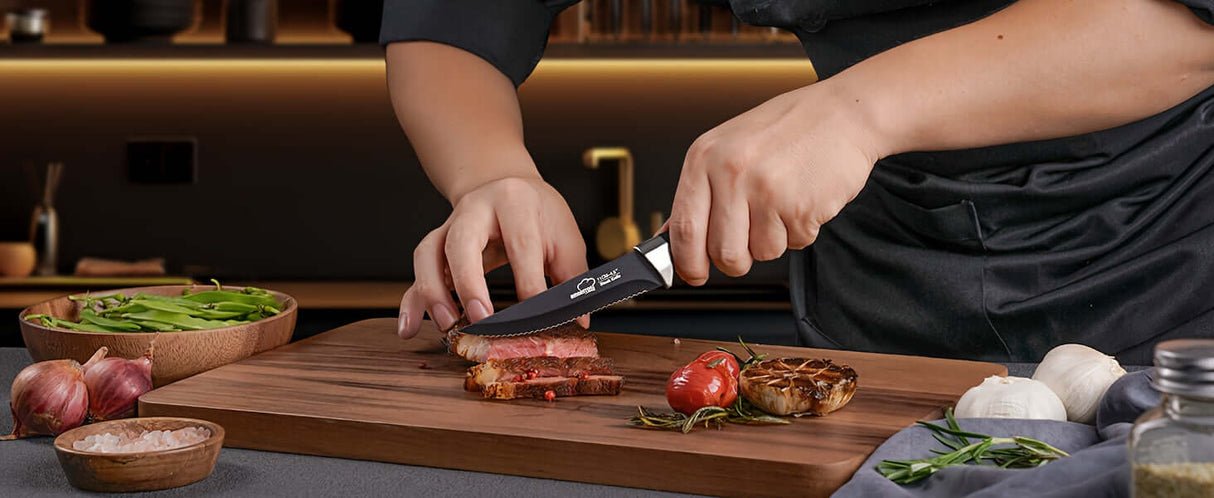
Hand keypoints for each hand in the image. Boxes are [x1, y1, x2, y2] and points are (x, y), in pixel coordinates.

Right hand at [397, 177, 588, 338]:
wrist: (505, 184)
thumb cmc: (538, 214)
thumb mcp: (565, 235)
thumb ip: (572, 276)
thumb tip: (579, 319)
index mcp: (514, 202)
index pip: (521, 244)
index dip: (529, 283)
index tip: (538, 318)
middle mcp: (475, 210)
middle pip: (462, 241)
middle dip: (469, 282)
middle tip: (480, 318)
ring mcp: (449, 226)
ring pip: (429, 254)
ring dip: (434, 292)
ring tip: (447, 325)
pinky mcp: (436, 246)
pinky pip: (417, 273)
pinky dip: (411, 302)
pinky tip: (408, 329)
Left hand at [667, 85, 882, 284]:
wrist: (844, 114)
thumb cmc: (788, 129)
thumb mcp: (729, 148)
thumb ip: (700, 193)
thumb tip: (671, 237)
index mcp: (704, 157)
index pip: (683, 228)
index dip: (686, 262)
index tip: (693, 274)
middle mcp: (731, 172)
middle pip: (722, 252)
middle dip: (736, 259)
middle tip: (749, 240)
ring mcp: (765, 190)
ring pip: (761, 254)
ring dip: (775, 239)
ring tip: (783, 202)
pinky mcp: (799, 207)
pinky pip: (795, 244)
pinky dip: (801, 230)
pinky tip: (803, 198)